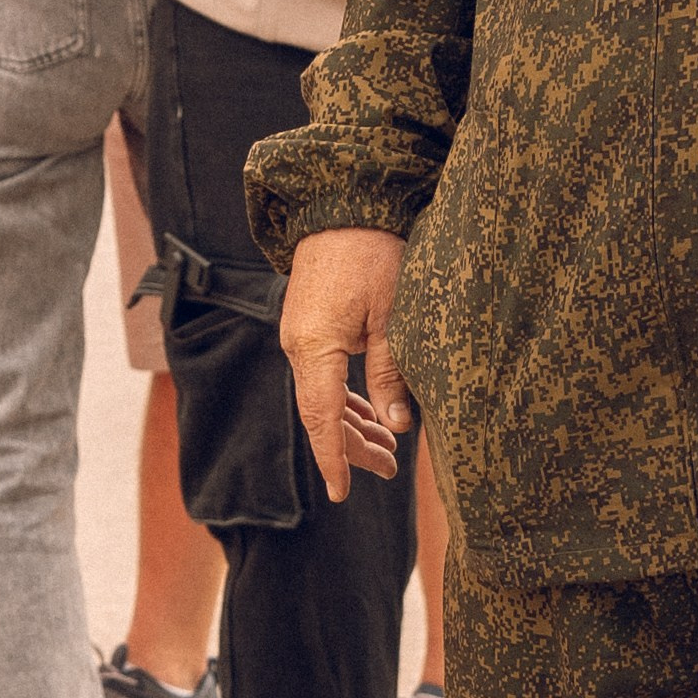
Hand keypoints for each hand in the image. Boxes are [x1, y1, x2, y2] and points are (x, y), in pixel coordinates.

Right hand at [279, 228, 410, 503]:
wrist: (342, 204)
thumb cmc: (374, 252)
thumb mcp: (393, 314)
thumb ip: (391, 373)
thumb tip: (397, 427)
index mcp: (315, 347)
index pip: (321, 417)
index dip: (333, 458)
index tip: (341, 494)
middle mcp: (300, 346)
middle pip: (322, 414)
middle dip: (353, 447)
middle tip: (390, 471)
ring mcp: (302, 336)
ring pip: (323, 397)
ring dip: (353, 425)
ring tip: (388, 451)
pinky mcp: (311, 326)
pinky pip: (323, 376)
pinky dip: (346, 399)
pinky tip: (370, 415)